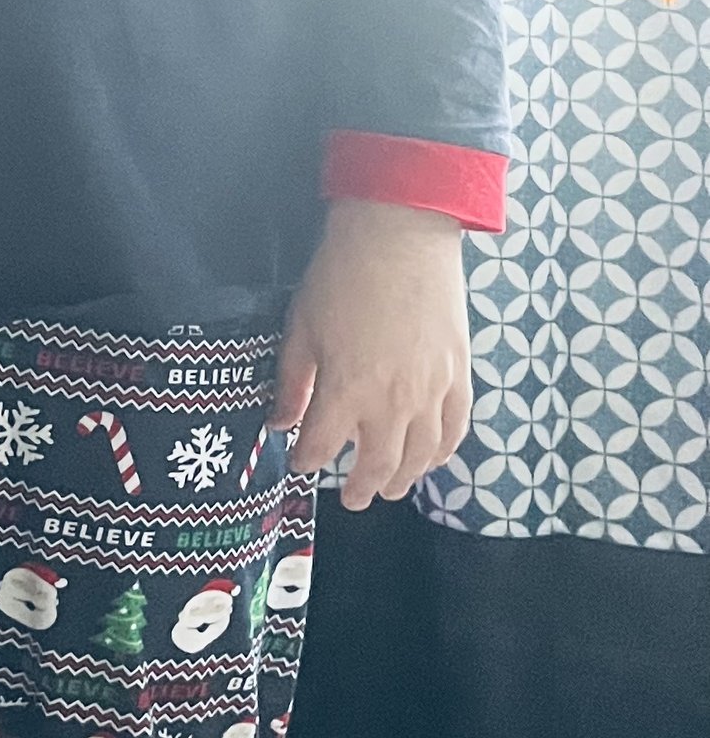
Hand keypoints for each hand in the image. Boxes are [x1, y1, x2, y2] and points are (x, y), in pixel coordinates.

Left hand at [274, 199, 472, 507]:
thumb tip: (278, 423)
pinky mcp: (459, 376)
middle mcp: (392, 402)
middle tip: (352, 500)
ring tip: (389, 489)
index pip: (322, 447)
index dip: (309, 461)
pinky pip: (455, 430)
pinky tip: (431, 461)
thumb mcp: (301, 328)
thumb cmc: (341, 277)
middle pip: (377, 465)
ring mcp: (432, 392)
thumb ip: (291, 383)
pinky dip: (442, 453)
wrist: (400, 237)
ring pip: (419, 457)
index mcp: (346, 391)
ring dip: (402, 480)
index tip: (302, 464)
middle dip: (361, 488)